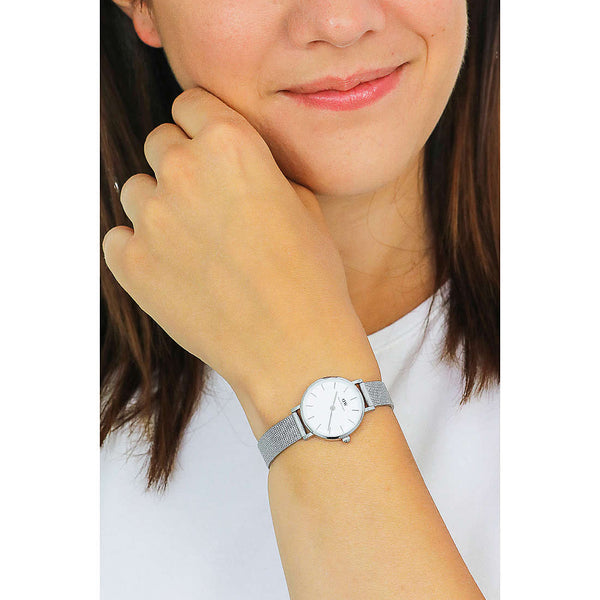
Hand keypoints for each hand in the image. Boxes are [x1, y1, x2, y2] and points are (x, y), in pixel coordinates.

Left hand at [102, 87, 369, 405]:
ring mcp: (151, 219)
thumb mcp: (303, 205)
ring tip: (193, 243)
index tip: (208, 148)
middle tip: (206, 203)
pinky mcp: (131, 264)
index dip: (203, 126)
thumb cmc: (310, 279)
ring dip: (160, 207)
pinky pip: (118, 239)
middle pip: (161, 143)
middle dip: (181, 164)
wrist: (293, 348)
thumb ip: (260, 169)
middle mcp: (183, 171)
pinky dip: (140, 249)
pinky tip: (174, 269)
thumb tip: (236, 166)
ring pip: (136, 190)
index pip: (191, 104)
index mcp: (231, 144)